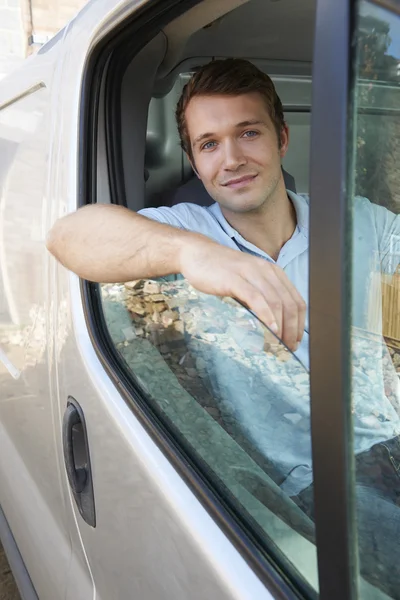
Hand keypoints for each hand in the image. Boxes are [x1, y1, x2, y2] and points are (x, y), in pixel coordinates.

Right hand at [179, 236, 305, 351]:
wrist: (197, 253)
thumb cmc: (222, 271)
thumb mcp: (249, 281)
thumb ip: (262, 297)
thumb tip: (273, 325)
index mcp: (274, 273)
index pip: (297, 301)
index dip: (299, 324)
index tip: (295, 342)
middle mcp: (267, 271)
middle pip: (290, 304)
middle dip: (292, 330)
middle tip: (288, 348)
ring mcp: (252, 274)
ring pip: (276, 302)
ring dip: (281, 327)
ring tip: (279, 344)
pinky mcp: (235, 279)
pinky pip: (256, 298)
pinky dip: (266, 315)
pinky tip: (269, 329)